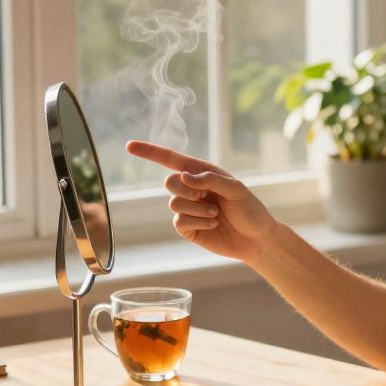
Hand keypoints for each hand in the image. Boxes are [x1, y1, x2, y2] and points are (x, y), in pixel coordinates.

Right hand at [125, 140, 276, 261]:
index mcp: (201, 172)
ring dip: (197, 209)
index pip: (171, 159)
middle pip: (169, 182)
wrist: (256, 239)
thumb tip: (183, 176)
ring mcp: (188, 208)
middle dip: (187, 190)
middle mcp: (192, 188)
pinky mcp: (187, 227)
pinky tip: (213, 224)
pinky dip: (198, 221)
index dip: (149, 152)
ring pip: (174, 203)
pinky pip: (179, 221)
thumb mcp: (236, 189)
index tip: (129, 146)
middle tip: (207, 197)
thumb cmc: (249, 210)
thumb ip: (209, 179)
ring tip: (216, 213)